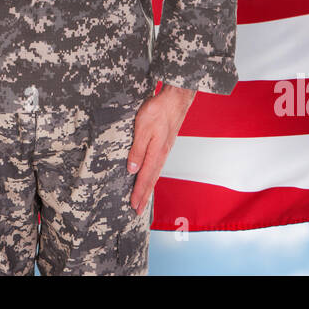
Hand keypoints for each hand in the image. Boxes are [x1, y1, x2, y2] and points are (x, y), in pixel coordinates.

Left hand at [126, 83, 196, 215]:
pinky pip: (158, 165)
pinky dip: (153, 176)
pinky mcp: (166, 144)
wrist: (176, 98)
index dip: (138, 193)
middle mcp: (162, 154)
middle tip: (138, 211)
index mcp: (156, 153)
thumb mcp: (142, 128)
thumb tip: (132, 169)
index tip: (133, 206)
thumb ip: (137, 150)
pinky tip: (151, 176)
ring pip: (155, 173)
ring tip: (143, 198)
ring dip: (148, 187)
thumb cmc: (159, 110)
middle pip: (152, 180)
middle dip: (144, 196)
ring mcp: (165, 150)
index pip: (145, 178)